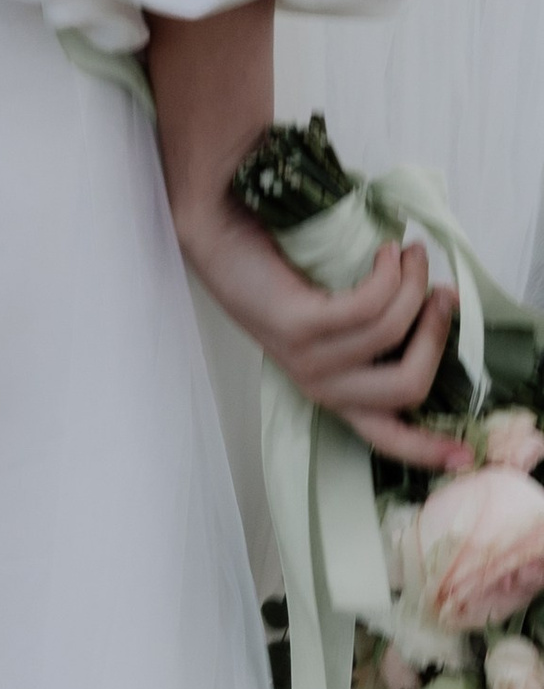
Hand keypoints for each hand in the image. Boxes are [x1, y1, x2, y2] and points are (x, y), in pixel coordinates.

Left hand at [175, 197, 464, 472]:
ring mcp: (307, 356)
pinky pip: (369, 306)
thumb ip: (373, 328)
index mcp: (333, 390)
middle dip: (437, 335)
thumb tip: (438, 309)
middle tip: (442, 291)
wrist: (219, 230)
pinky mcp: (297, 323)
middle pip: (409, 386)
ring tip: (410, 251)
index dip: (429, 450)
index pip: (384, 436)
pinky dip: (389, 274)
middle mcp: (320, 383)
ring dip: (414, 285)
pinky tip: (385, 251)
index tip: (468, 458)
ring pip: (392, 334)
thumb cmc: (280, 269)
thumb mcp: (329, 316)